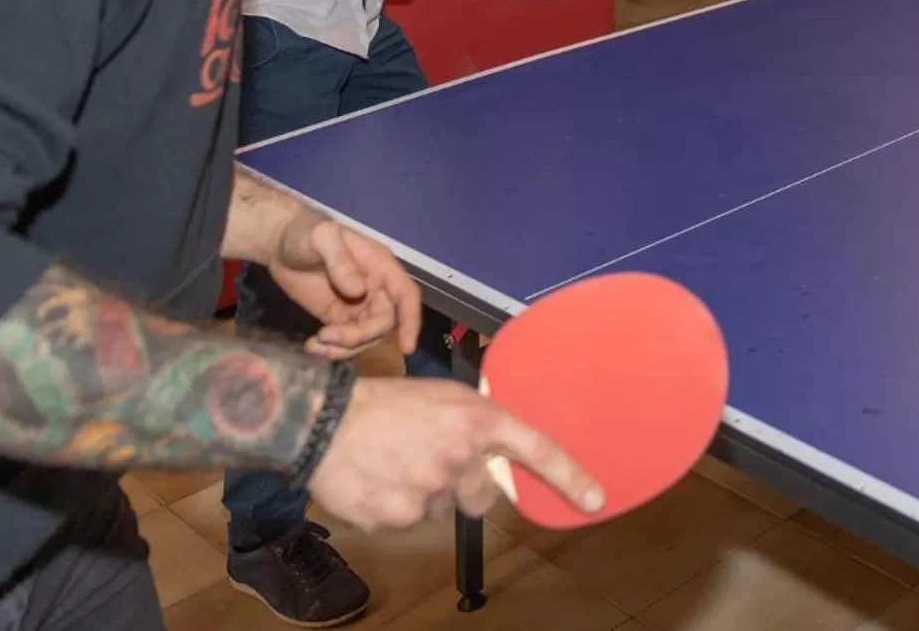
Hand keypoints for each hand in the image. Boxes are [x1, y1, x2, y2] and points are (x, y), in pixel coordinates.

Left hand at [268, 213, 423, 359]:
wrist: (279, 243)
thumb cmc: (305, 233)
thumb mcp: (322, 237)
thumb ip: (341, 261)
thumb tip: (359, 292)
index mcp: (380, 267)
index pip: (406, 296)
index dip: (411, 321)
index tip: (406, 347)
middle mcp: (375, 289)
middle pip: (383, 323)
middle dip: (359, 336)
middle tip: (326, 336)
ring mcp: (357, 306)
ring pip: (366, 337)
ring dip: (344, 348)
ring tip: (315, 345)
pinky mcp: (338, 317)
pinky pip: (345, 341)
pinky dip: (332, 349)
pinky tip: (311, 346)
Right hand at [307, 377, 602, 528]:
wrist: (323, 420)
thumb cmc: (386, 403)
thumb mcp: (444, 397)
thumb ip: (477, 424)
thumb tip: (500, 450)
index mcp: (477, 420)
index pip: (537, 450)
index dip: (570, 477)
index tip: (595, 498)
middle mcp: (461, 456)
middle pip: (483, 494)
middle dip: (464, 485)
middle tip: (431, 461)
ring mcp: (430, 490)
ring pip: (444, 508)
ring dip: (427, 494)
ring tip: (397, 464)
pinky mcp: (399, 516)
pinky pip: (411, 521)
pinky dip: (397, 506)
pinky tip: (379, 480)